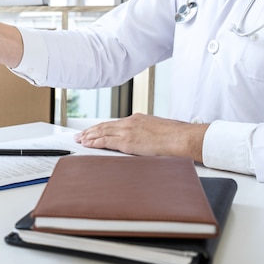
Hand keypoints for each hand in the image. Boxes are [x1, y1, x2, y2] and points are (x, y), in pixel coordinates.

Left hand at [74, 113, 208, 161]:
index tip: (93, 130)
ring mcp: (128, 131)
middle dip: (91, 130)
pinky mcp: (127, 142)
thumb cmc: (177, 135)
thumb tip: (145, 139)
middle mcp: (130, 123)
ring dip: (89, 136)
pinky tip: (87, 144)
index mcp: (137, 119)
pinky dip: (94, 142)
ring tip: (80, 139)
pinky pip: (106, 141)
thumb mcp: (158, 129)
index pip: (114, 123)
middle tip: (80, 134)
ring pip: (102, 132)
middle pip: (105, 126)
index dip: (101, 127)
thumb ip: (147, 133)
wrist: (183, 137)